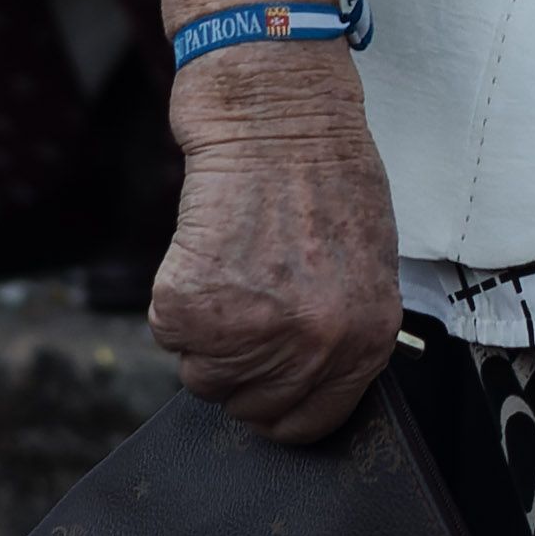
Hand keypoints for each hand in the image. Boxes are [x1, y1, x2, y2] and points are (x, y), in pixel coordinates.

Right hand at [152, 0, 403, 440]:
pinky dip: (175, 296)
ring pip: (201, 375)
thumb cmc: (323, 172)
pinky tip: (207, 247)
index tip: (267, 381)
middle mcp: (316, 344)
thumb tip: (307, 377)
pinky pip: (167, 333)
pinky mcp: (198, 304)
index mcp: (366, 337)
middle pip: (249, 407)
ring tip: (233, 264)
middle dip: (238, 364)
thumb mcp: (366, 263)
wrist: (277, 114)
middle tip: (246, 302)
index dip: (282, 404)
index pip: (313, 422)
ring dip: (205, 331)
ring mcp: (257, 330)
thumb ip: (341, 331)